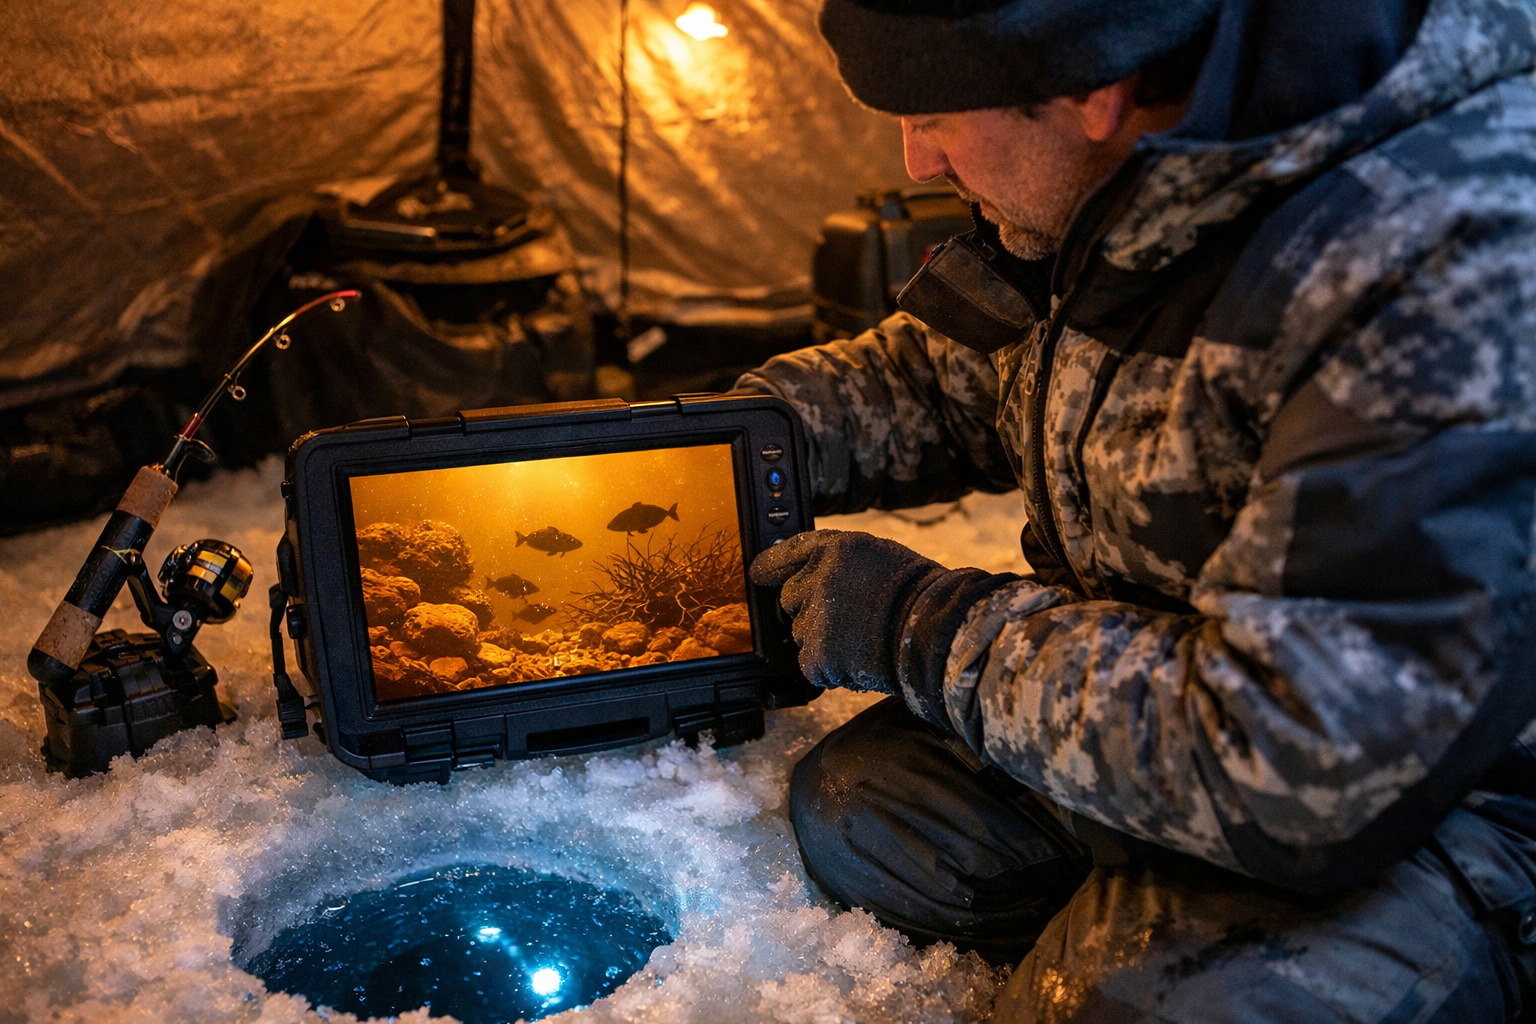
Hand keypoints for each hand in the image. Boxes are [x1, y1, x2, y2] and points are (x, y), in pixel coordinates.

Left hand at [751, 529, 946, 692]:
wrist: (936, 632)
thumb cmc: (919, 596)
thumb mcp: (879, 557)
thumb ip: (841, 563)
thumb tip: (814, 575)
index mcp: (837, 548)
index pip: (790, 551)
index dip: (771, 564)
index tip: (758, 573)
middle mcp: (820, 578)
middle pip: (790, 598)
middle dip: (810, 610)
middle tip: (847, 619)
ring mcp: (817, 617)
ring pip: (800, 633)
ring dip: (822, 640)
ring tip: (861, 638)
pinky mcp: (818, 654)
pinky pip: (810, 664)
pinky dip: (829, 668)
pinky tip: (857, 658)